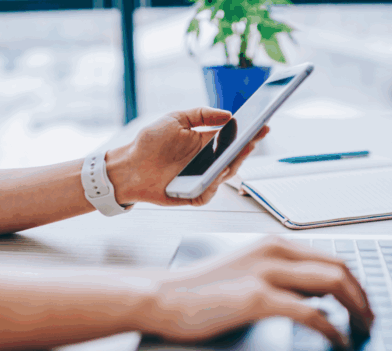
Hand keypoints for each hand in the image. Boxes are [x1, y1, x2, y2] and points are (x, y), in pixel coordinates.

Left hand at [106, 107, 269, 206]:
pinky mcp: (192, 194)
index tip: (262, 125)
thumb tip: (228, 115)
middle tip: (252, 140)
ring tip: (236, 155)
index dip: (250, 133)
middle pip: (234, 158)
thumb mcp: (176, 119)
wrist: (129, 165)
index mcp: (206, 142)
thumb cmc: (150, 142)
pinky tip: (214, 178)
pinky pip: (208, 193)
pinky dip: (212, 187)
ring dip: (231, 166)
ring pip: (224, 176)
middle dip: (245, 149)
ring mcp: (201, 178)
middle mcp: (207, 161)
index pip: (234, 138)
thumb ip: (202, 114)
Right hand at [136, 237, 373, 347]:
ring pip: (333, 283)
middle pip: (340, 267)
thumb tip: (317, 295)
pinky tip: (338, 340)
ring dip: (356, 309)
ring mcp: (267, 272)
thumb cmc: (200, 289)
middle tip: (370, 319)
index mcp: (274, 244)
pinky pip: (310, 312)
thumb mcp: (248, 271)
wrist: (164, 296)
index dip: (355, 282)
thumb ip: (281, 277)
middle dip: (363, 295)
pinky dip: (332, 328)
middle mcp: (275, 251)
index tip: (363, 303)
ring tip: (363, 330)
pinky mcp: (258, 298)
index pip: (330, 257)